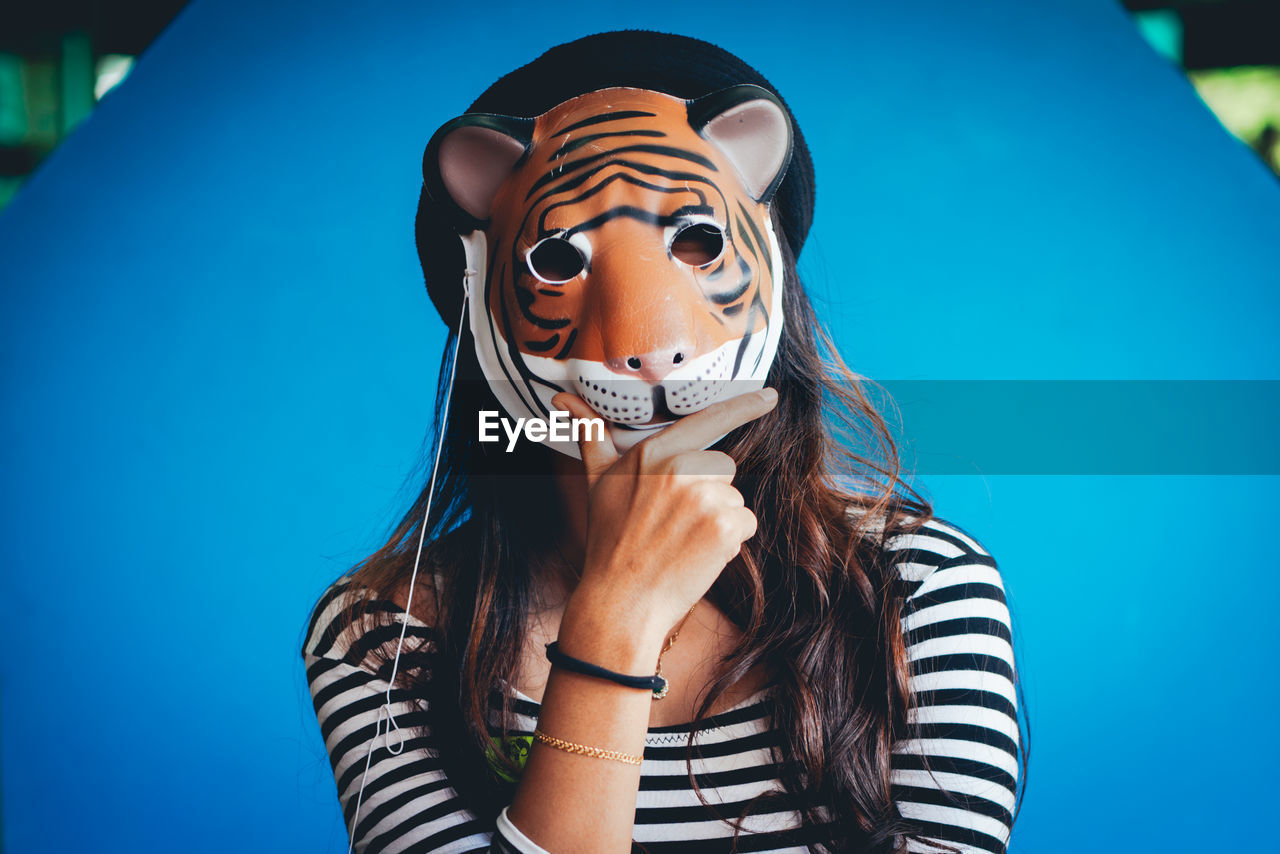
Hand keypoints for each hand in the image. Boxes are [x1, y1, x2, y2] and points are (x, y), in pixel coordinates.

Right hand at [551, 387, 778, 644]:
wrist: (620, 601)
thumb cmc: (609, 541)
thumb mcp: (596, 482)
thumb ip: (590, 436)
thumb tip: (561, 400)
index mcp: (653, 452)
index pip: (707, 420)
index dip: (743, 404)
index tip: (770, 395)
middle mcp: (680, 467)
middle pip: (723, 467)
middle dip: (708, 494)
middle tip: (674, 524)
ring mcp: (704, 496)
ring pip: (735, 498)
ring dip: (718, 520)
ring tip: (682, 541)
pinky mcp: (723, 526)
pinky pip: (745, 524)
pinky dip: (730, 543)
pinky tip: (697, 555)